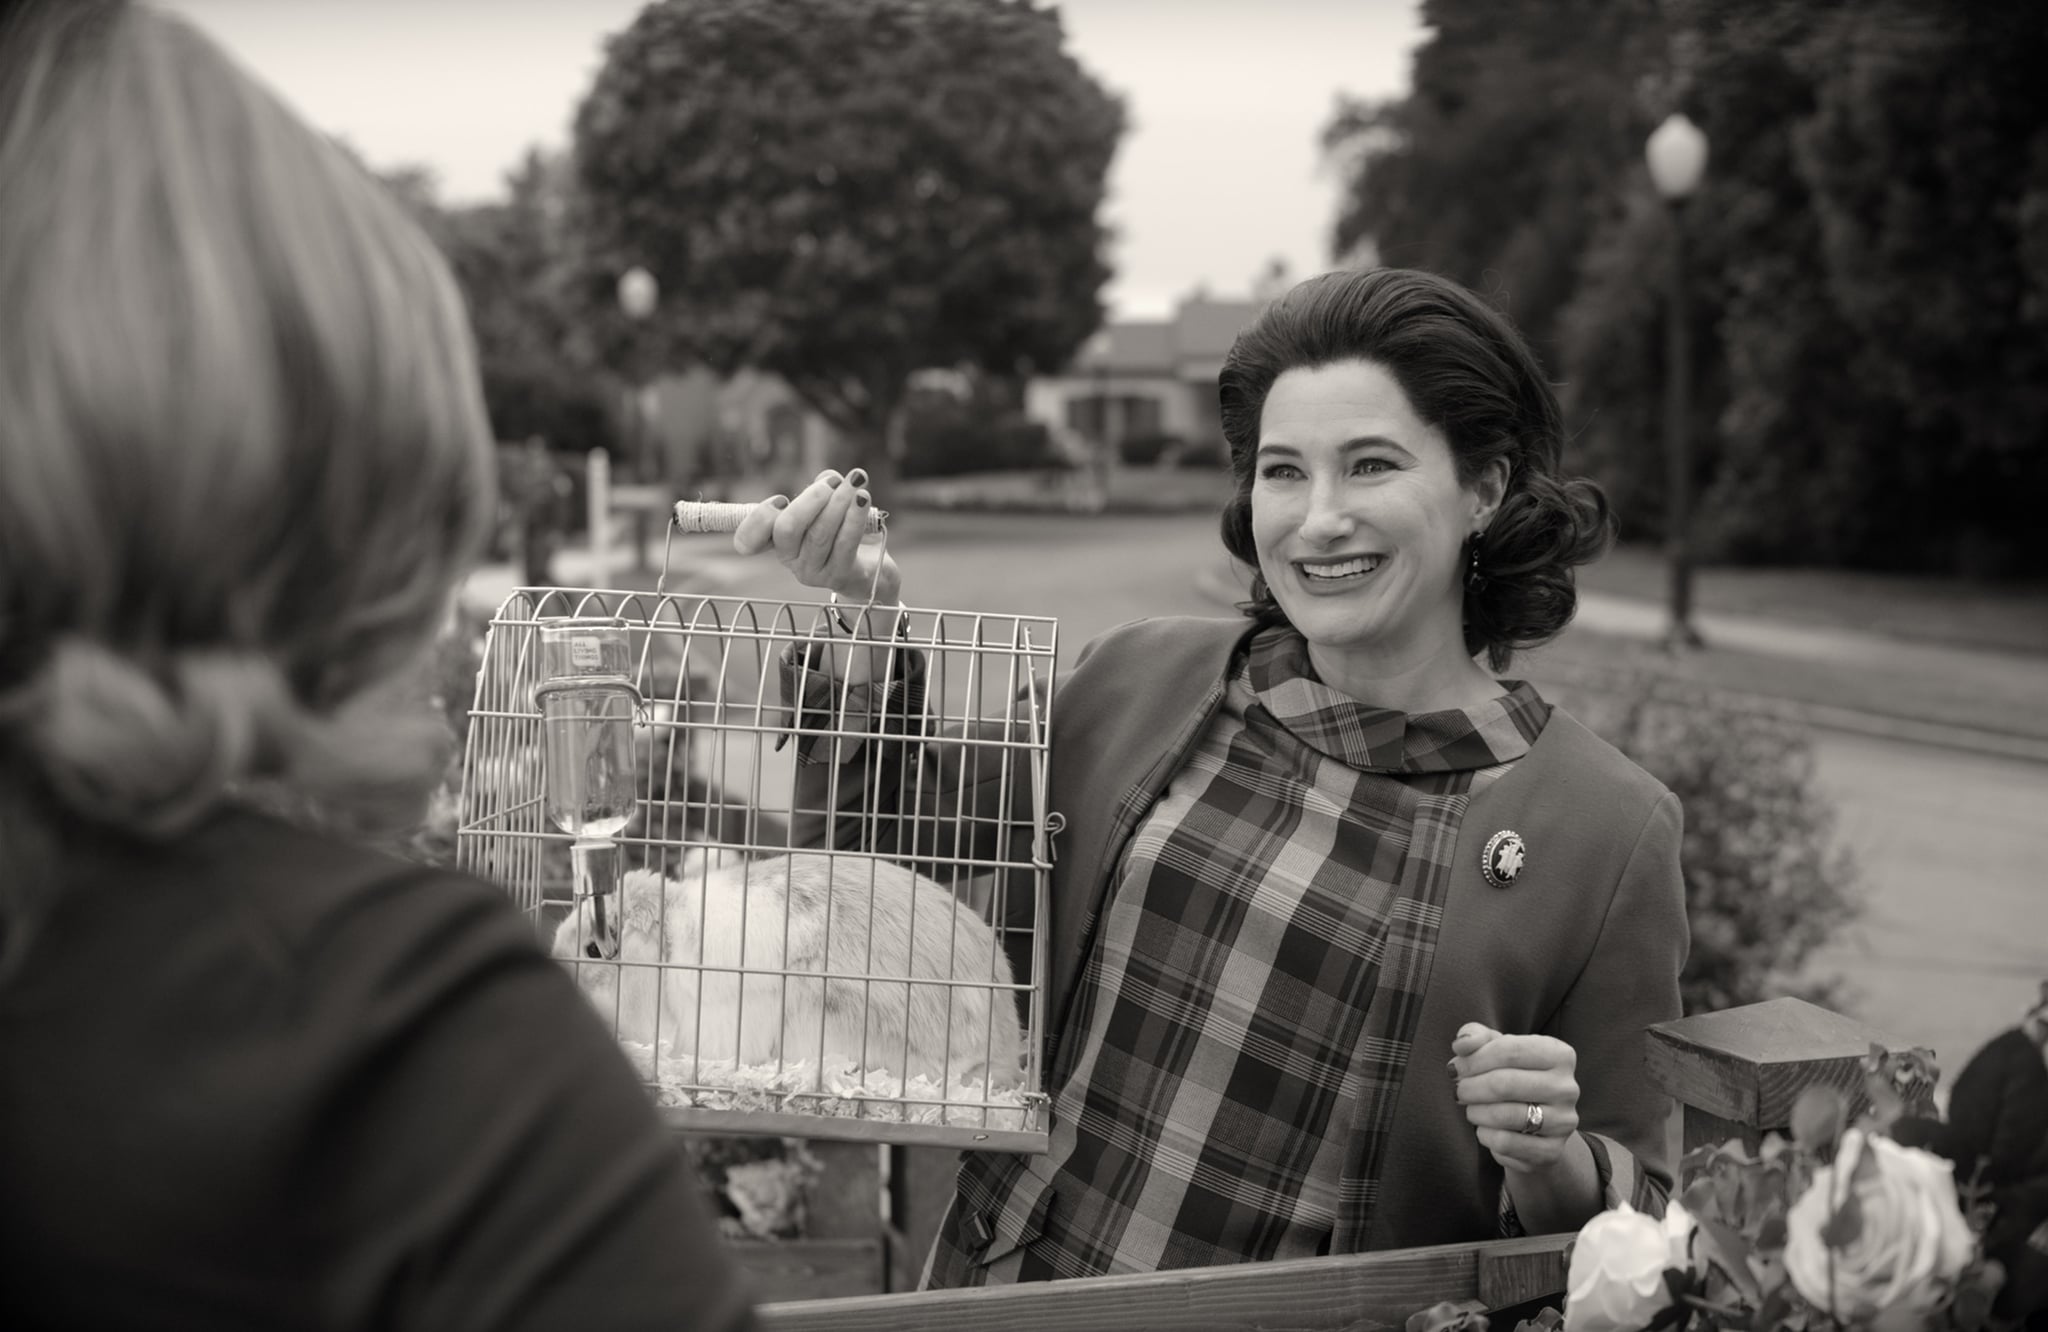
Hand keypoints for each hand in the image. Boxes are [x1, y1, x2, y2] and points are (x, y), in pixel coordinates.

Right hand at [732, 468, 901, 605]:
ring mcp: (812, 572)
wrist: (869, 563)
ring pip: (819, 533)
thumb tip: (828, 478)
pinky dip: (855, 516)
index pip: (749, 537)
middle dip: (810, 500)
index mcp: (776, 541)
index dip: (761, 516)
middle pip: (787, 529)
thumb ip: (822, 487)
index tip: (782, 499)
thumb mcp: (827, 504)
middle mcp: (789, 559)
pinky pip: (845, 542)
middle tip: (831, 483)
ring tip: (855, 482)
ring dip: (839, 502)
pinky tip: (862, 498)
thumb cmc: (841, 529)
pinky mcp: (837, 576)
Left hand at [1450, 1021, 1581, 1175]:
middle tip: (1458, 1091)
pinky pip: (1506, 1143)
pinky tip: (1485, 1129)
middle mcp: (1567, 1087)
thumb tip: (1462, 1044)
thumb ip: (1476, 1036)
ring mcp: (1564, 1122)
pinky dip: (1485, 1135)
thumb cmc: (1511, 1076)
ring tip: (1471, 1108)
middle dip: (1470, 1088)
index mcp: (1559, 1054)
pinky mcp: (1552, 1151)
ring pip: (1505, 1115)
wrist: (1536, 1125)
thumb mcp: (1495, 1048)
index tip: (1456, 1068)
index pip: (1509, 1050)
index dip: (1474, 1060)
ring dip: (1476, 1112)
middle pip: (1504, 1084)